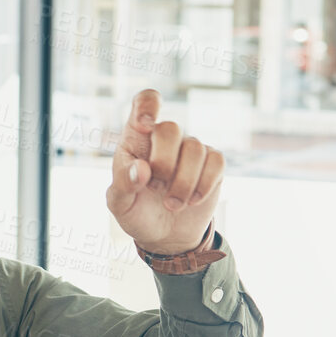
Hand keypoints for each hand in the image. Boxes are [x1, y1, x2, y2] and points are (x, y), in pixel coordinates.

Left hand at [105, 89, 222, 253]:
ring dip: (183, 183)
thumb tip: (141, 169)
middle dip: (164, 163)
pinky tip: (193, 200)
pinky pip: (216, 161)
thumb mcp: (119, 204)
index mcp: (136, 138)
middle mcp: (164, 138)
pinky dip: (204, 185)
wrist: (164, 235)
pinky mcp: (212, 163)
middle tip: (155, 188)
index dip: (147, 105)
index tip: (144, 125)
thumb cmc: (136, 212)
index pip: (144, 101)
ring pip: (195, 148)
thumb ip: (124, 184)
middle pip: (170, 128)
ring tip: (172, 205)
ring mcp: (190, 149)